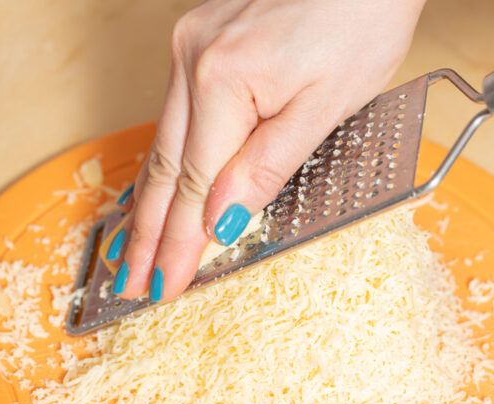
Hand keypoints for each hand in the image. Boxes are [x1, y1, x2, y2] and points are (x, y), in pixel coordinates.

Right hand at [112, 0, 424, 301]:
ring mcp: (191, 46)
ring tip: (133, 249)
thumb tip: (222, 219)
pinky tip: (158, 187)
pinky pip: (177, 115)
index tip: (162, 286)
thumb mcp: (327, 106)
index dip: (180, 243)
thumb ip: (268, 165)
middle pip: (167, 167)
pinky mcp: (201, 41)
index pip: (197, 184)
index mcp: (224, 79)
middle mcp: (193, 59)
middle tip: (130, 284)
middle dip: (148, 233)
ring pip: (165, 141)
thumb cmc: (363, 21)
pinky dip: (170, 160)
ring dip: (151, 201)